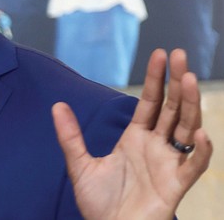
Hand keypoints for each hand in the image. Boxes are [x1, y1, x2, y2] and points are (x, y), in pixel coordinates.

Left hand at [53, 49, 211, 219]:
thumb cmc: (99, 203)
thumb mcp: (79, 165)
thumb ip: (70, 136)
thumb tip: (57, 105)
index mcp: (136, 138)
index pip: (150, 102)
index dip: (155, 79)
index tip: (159, 54)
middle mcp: (156, 146)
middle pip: (172, 108)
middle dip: (177, 82)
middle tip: (180, 54)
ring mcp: (169, 164)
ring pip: (187, 128)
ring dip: (190, 106)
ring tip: (189, 80)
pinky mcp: (176, 186)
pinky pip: (195, 166)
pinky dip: (202, 151)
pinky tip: (201, 134)